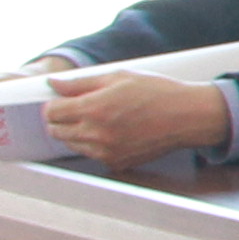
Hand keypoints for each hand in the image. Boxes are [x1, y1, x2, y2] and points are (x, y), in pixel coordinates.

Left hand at [38, 69, 235, 163]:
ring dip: (76, 132)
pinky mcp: (116, 162)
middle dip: (60, 119)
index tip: (62, 101)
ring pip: (71, 144)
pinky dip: (95, 144)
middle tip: (76, 109)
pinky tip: (112, 132)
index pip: (51, 112)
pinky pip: (92, 154)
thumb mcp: (118, 77)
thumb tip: (55, 84)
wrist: (187, 116)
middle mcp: (96, 133)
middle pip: (55, 131)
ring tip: (98, 120)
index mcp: (94, 109)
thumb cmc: (157, 92)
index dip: (53, 104)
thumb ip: (81, 83)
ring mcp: (106, 151)